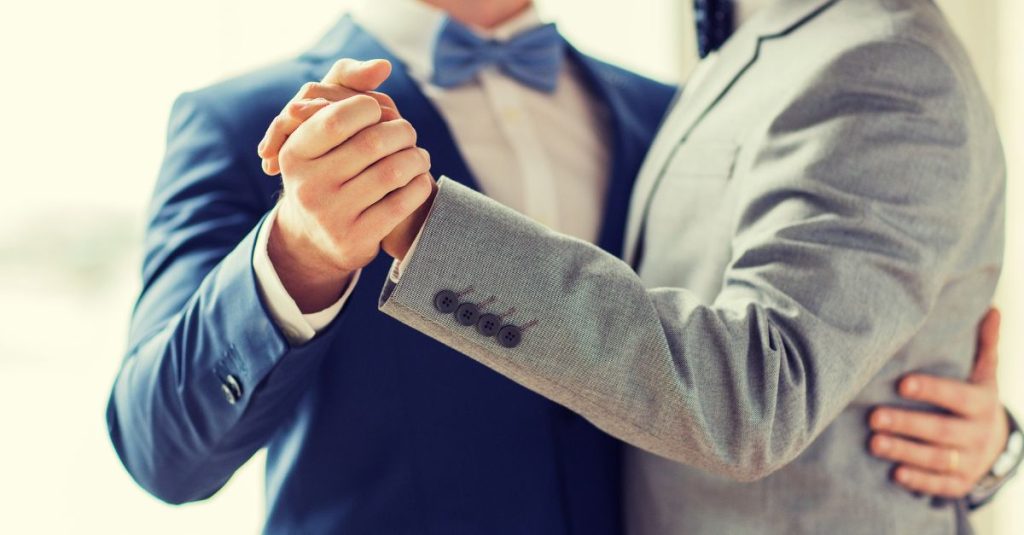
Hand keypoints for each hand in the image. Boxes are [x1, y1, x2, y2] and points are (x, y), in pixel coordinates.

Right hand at [260, 59, 434, 311]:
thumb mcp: (320, 133)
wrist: (314, 241)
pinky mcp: (354, 239)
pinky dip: (418, 187)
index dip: (368, 109)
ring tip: (420, 156)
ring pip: (390, 173)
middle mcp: (307, 185)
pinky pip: (400, 205)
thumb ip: (345, 89)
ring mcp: (330, 215)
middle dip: (400, 132)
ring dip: (416, 159)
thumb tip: (382, 66)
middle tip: (409, 132)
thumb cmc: (326, 171)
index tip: (380, 111)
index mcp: (294, 153)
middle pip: (371, 144)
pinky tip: (421, 180)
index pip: (336, 119)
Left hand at [868, 308, 1007, 496]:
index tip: (902, 384)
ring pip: (938, 459)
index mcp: (982, 403)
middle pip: (942, 431)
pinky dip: (919, 481)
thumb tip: (991, 308)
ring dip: (905, 451)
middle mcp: (979, 434)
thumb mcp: (984, 374)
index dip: (932, 390)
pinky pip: (940, 485)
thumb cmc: (974, 399)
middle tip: (874, 417)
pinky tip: (895, 474)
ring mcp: (971, 461)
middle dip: (908, 424)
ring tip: (874, 443)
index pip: (957, 396)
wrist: (995, 444)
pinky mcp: (960, 484)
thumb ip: (983, 345)